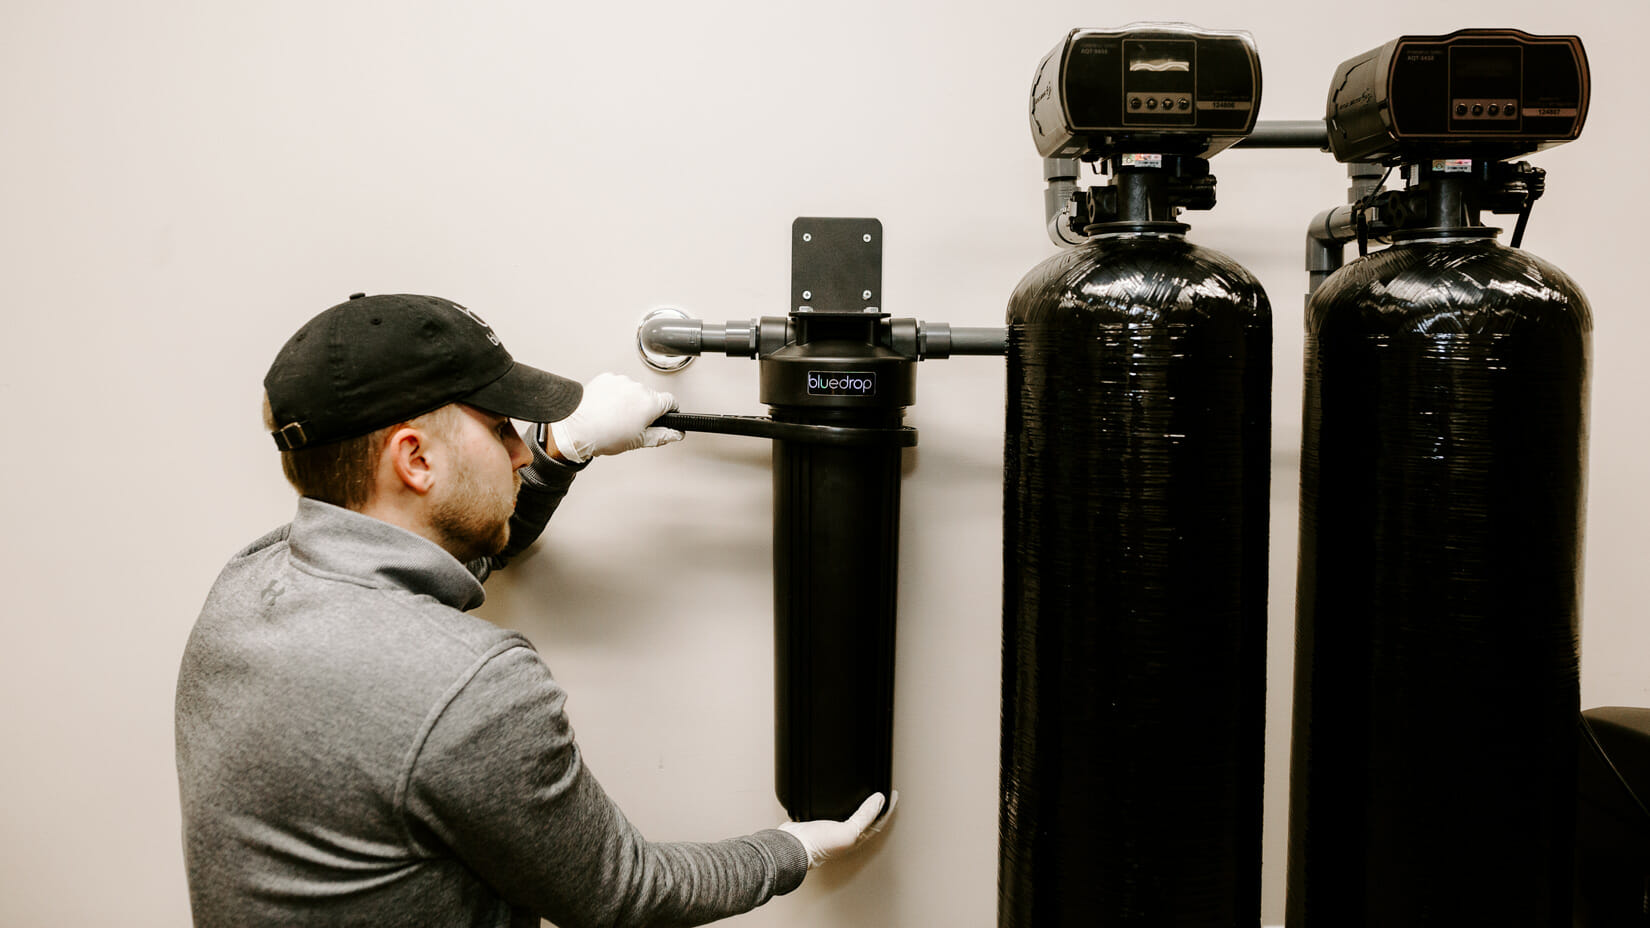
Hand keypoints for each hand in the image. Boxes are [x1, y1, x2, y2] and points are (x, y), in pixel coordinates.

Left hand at [547, 373, 682, 462]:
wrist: (576, 428)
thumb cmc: (604, 436)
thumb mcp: (638, 442)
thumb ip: (662, 436)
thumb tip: (676, 434)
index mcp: (649, 403)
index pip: (671, 401)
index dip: (669, 411)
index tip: (663, 416)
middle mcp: (637, 388)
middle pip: (650, 396)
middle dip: (644, 407)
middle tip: (632, 423)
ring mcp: (621, 381)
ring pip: (632, 390)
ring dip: (628, 400)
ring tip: (615, 416)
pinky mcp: (606, 378)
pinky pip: (616, 385)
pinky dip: (614, 394)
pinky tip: (606, 407)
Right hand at [777, 792, 894, 868]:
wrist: (792, 846)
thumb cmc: (819, 846)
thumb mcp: (847, 831)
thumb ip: (864, 816)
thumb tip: (879, 800)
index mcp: (857, 839)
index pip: (879, 821)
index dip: (888, 808)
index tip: (893, 794)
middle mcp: (847, 835)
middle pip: (868, 818)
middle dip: (877, 806)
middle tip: (884, 793)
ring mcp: (834, 828)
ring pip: (853, 814)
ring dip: (861, 804)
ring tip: (867, 793)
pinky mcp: (821, 821)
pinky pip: (837, 810)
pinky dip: (843, 803)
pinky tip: (841, 798)